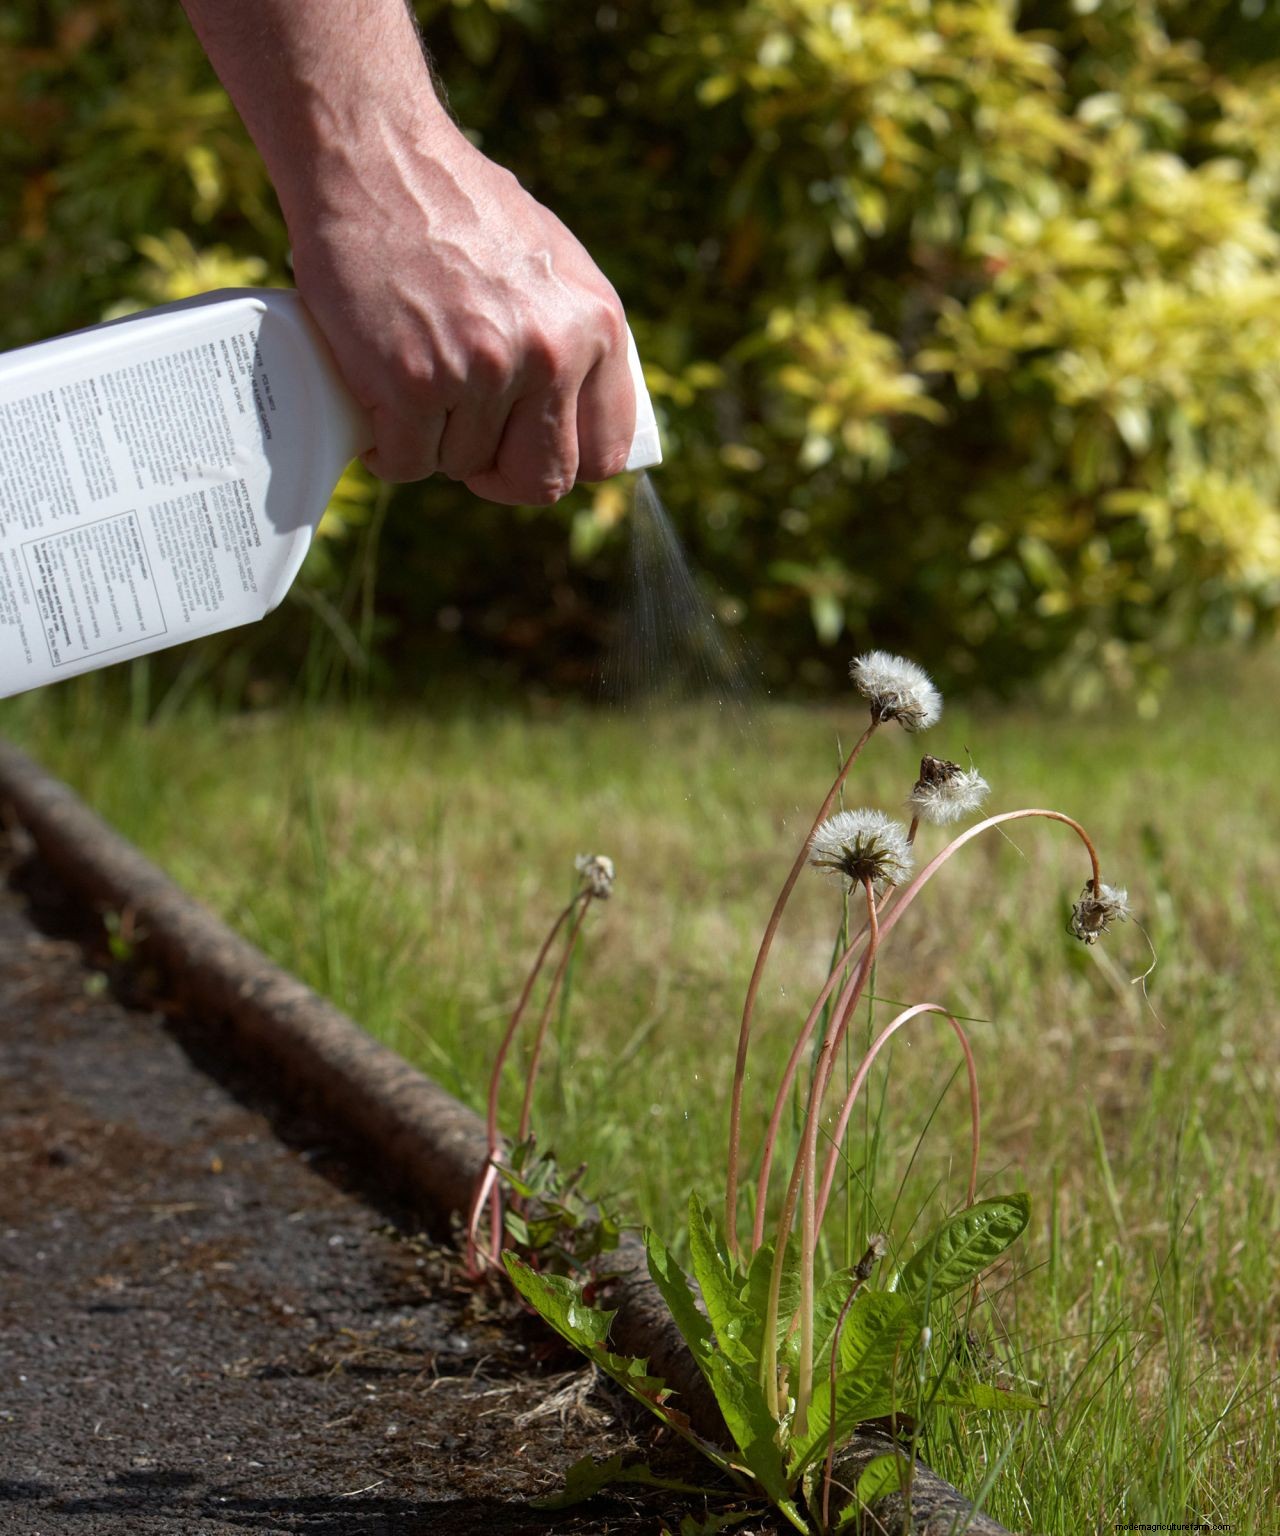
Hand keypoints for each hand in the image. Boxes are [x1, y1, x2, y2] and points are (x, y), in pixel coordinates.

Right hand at [289, 117, 635, 503]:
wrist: (373, 157)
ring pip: (462, 467)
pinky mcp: (413, 383)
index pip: (602, 453)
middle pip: (539, 481)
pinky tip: (380, 407)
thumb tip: (579, 415)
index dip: (559, 463)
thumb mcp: (551, 261)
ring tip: (411, 379)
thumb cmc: (457, 207)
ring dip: (432, 442)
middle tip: (465, 443)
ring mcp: (481, 371)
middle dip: (499, 475)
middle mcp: (549, 353)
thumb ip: (575, 335)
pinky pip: (406, 463)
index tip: (525, 452)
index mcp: (595, 325)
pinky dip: (386, 450)